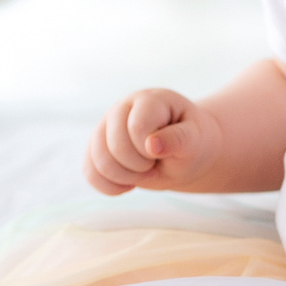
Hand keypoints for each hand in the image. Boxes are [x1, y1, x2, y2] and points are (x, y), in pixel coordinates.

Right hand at [84, 88, 222, 194]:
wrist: (184, 152)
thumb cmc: (192, 141)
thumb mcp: (195, 140)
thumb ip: (178, 139)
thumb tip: (151, 145)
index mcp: (149, 100)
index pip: (136, 128)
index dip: (149, 151)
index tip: (164, 153)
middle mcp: (122, 108)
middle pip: (114, 146)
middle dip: (138, 167)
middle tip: (155, 166)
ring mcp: (105, 127)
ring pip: (97, 161)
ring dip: (123, 178)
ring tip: (143, 174)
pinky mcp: (96, 147)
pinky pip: (89, 172)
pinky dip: (108, 186)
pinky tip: (128, 185)